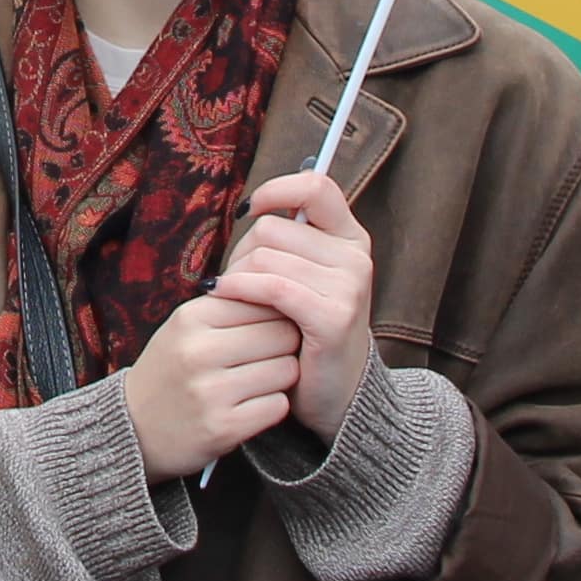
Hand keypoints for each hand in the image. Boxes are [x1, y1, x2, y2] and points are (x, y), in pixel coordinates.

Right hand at [115, 291, 301, 478]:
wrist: (134, 429)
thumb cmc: (171, 371)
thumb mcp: (185, 327)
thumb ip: (230, 305)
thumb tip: (285, 291)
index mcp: (190, 318)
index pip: (265, 301)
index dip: (276, 316)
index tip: (265, 330)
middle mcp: (197, 352)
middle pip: (283, 334)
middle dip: (284, 346)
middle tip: (268, 358)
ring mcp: (210, 392)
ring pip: (287, 370)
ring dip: (281, 378)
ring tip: (258, 383)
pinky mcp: (223, 428)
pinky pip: (279, 406)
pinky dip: (272, 407)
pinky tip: (251, 406)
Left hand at [212, 170, 381, 441]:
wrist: (336, 394)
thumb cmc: (306, 333)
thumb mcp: (302, 280)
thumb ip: (287, 243)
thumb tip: (251, 208)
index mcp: (350, 238)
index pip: (316, 186)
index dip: (277, 189)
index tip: (250, 210)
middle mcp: (356, 256)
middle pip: (273, 228)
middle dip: (242, 253)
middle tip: (235, 282)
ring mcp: (350, 286)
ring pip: (266, 256)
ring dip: (237, 276)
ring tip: (233, 298)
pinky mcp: (335, 316)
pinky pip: (273, 286)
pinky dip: (240, 289)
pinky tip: (224, 296)